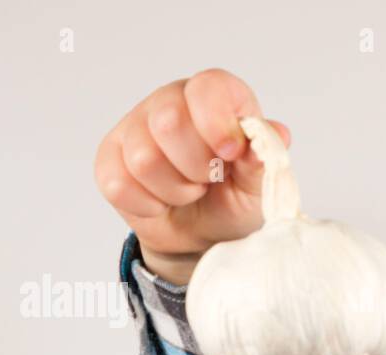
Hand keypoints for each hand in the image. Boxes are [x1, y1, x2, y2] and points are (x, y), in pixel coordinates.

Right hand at [94, 67, 290, 282]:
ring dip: (175, 191)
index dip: (218, 123)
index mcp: (214, 97)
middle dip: (196, 167)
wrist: (202, 236)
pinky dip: (148, 205)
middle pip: (169, 122)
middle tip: (210, 180)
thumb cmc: (233, 201)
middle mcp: (170, 102)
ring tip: (189, 192)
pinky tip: (162, 202)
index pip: (209, 87)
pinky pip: (119, 184)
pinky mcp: (109, 159)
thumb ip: (264, 160)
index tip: (231, 154)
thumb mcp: (258, 186)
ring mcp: (135, 128)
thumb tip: (275, 134)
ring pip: (144, 159)